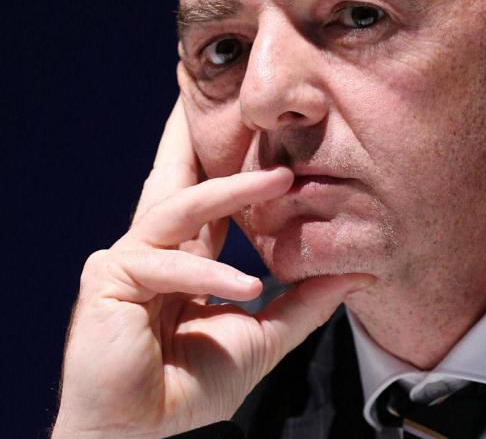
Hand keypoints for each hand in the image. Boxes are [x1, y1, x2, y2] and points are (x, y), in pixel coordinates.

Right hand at [53, 98, 372, 438]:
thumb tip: (362, 271)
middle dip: (200, 134)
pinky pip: (163, 264)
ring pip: (181, 209)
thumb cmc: (193, 385)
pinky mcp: (109, 281)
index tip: (264, 126)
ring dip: (232, 191)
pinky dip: (207, 275)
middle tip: (238, 94)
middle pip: (179, 177)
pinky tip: (245, 290)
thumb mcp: (264, 335)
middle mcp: (153, 248)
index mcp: (185, 256)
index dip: (233, 162)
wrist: (143, 433)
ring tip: (282, 180)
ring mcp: (127, 259)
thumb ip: (306, 301)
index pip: (208, 196)